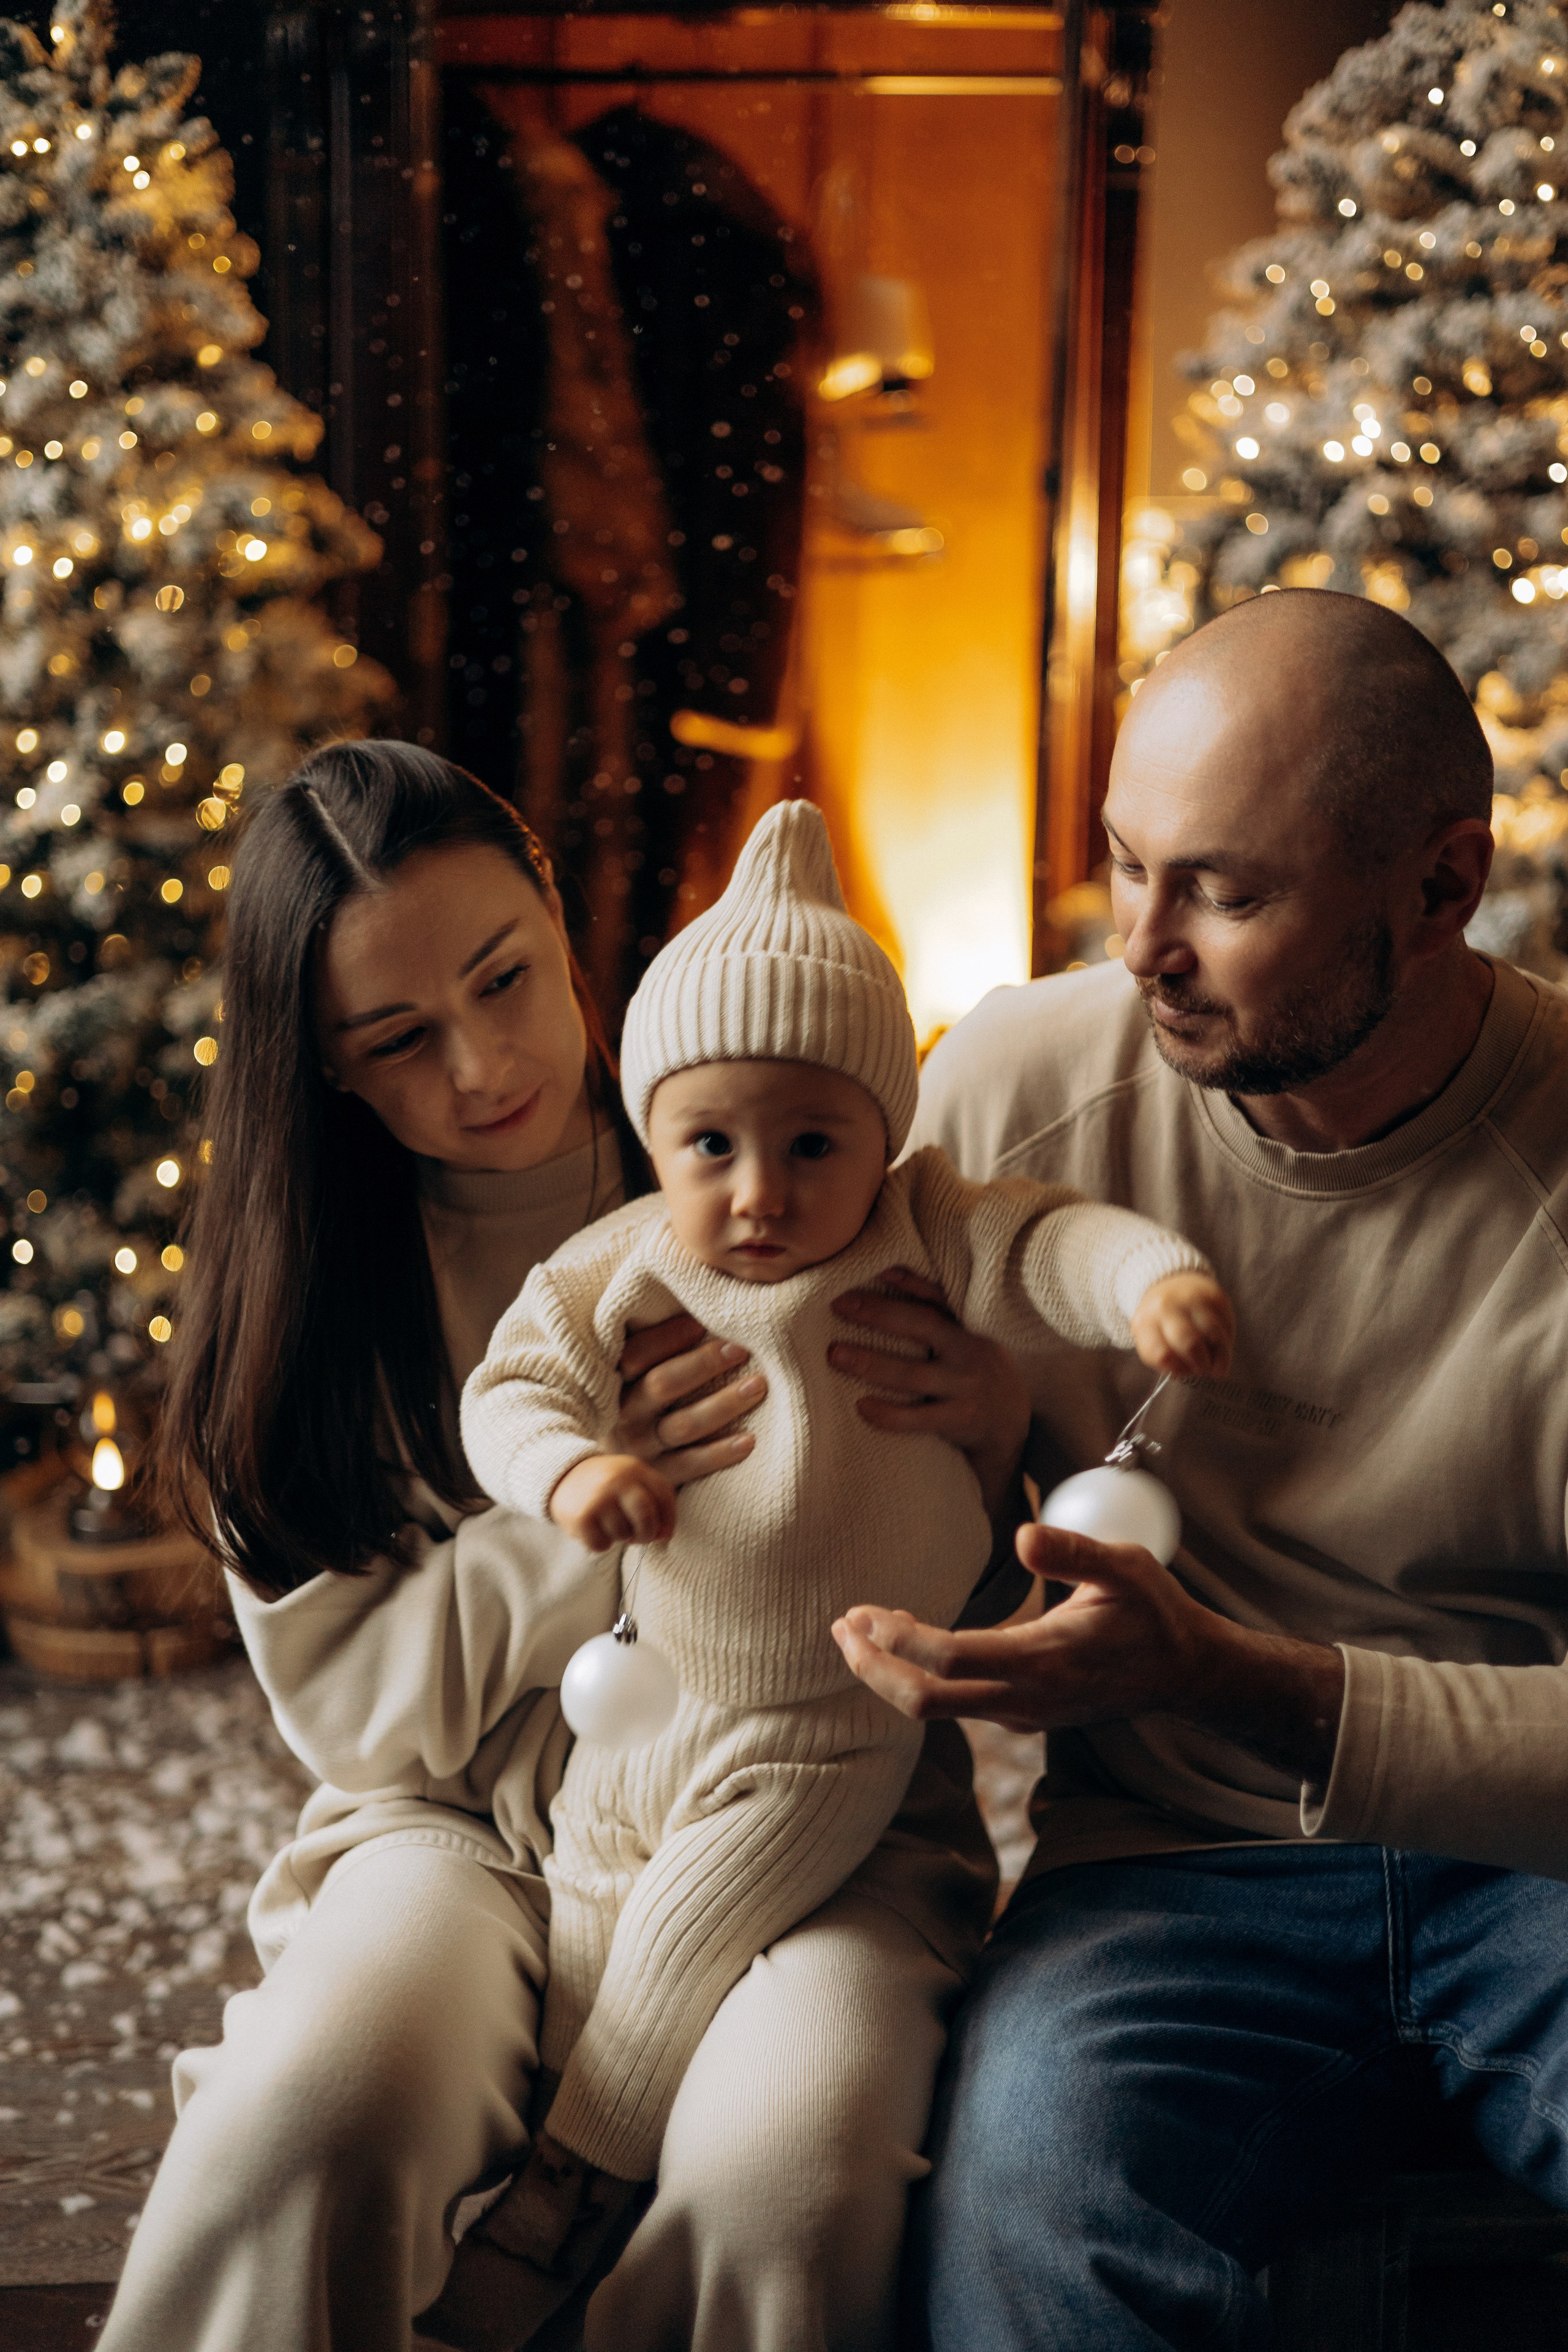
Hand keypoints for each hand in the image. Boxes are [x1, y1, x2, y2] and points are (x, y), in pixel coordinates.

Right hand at [550, 1453, 676, 1550]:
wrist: (562, 1477)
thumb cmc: (607, 1486)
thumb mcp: (632, 1482)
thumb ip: (655, 1503)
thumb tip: (665, 1535)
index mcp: (635, 1469)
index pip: (664, 1496)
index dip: (668, 1519)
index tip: (662, 1530)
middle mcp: (617, 1481)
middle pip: (646, 1517)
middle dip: (646, 1533)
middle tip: (639, 1537)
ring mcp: (598, 1498)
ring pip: (623, 1535)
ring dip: (620, 1538)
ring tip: (609, 1524)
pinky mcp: (581, 1517)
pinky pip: (602, 1545)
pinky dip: (600, 1544)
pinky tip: (594, 1529)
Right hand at [612, 1313, 766, 1486]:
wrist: (617, 1476)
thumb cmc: (643, 1403)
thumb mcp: (637, 1374)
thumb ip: (658, 1343)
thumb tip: (700, 1299)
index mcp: (616, 1381)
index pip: (636, 1354)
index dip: (667, 1337)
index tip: (701, 1322)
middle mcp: (624, 1414)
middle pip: (662, 1385)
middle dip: (703, 1364)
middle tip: (742, 1349)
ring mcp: (641, 1448)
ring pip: (683, 1425)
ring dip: (723, 1404)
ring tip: (758, 1386)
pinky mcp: (660, 1476)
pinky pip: (692, 1465)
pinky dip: (721, 1453)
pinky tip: (750, 1440)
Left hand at [828, 1268, 1031, 1519]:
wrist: (1010, 1423)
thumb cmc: (974, 1370)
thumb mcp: (965, 1337)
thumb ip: (934, 1306)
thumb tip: (889, 1271)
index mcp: (967, 1331)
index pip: (935, 1300)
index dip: (906, 1283)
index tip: (871, 1270)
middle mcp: (969, 1355)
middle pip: (922, 1327)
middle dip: (878, 1315)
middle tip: (838, 1306)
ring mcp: (965, 1389)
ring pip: (914, 1375)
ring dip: (872, 1364)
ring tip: (836, 1355)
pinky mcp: (958, 1421)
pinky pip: (918, 1419)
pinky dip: (889, 1414)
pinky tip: (861, 1406)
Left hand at [832, 1521, 1343, 1779]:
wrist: (1186, 1674)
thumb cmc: (1155, 1613)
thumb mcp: (1127, 1568)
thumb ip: (1075, 1552)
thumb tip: (1024, 1536)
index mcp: (1044, 1661)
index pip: (950, 1660)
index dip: (899, 1641)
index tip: (861, 1611)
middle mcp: (1026, 1700)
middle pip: (926, 1702)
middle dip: (874, 1668)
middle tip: (839, 1626)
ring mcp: (1023, 1715)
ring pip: (936, 1709)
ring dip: (890, 1674)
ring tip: (855, 1632)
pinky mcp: (1023, 1715)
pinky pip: (955, 1706)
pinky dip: (919, 1678)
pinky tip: (904, 1643)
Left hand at [1131, 1271, 1233, 1380]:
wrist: (1171, 1282)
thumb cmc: (1161, 1321)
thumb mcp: (1150, 1339)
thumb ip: (1164, 1359)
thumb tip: (1185, 1373)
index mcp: (1145, 1322)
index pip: (1163, 1355)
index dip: (1180, 1369)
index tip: (1189, 1373)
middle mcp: (1166, 1307)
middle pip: (1190, 1343)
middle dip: (1202, 1364)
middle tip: (1206, 1370)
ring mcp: (1191, 1298)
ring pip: (1214, 1334)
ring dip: (1220, 1354)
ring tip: (1217, 1362)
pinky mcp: (1214, 1295)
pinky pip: (1227, 1324)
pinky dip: (1227, 1339)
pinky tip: (1221, 1344)